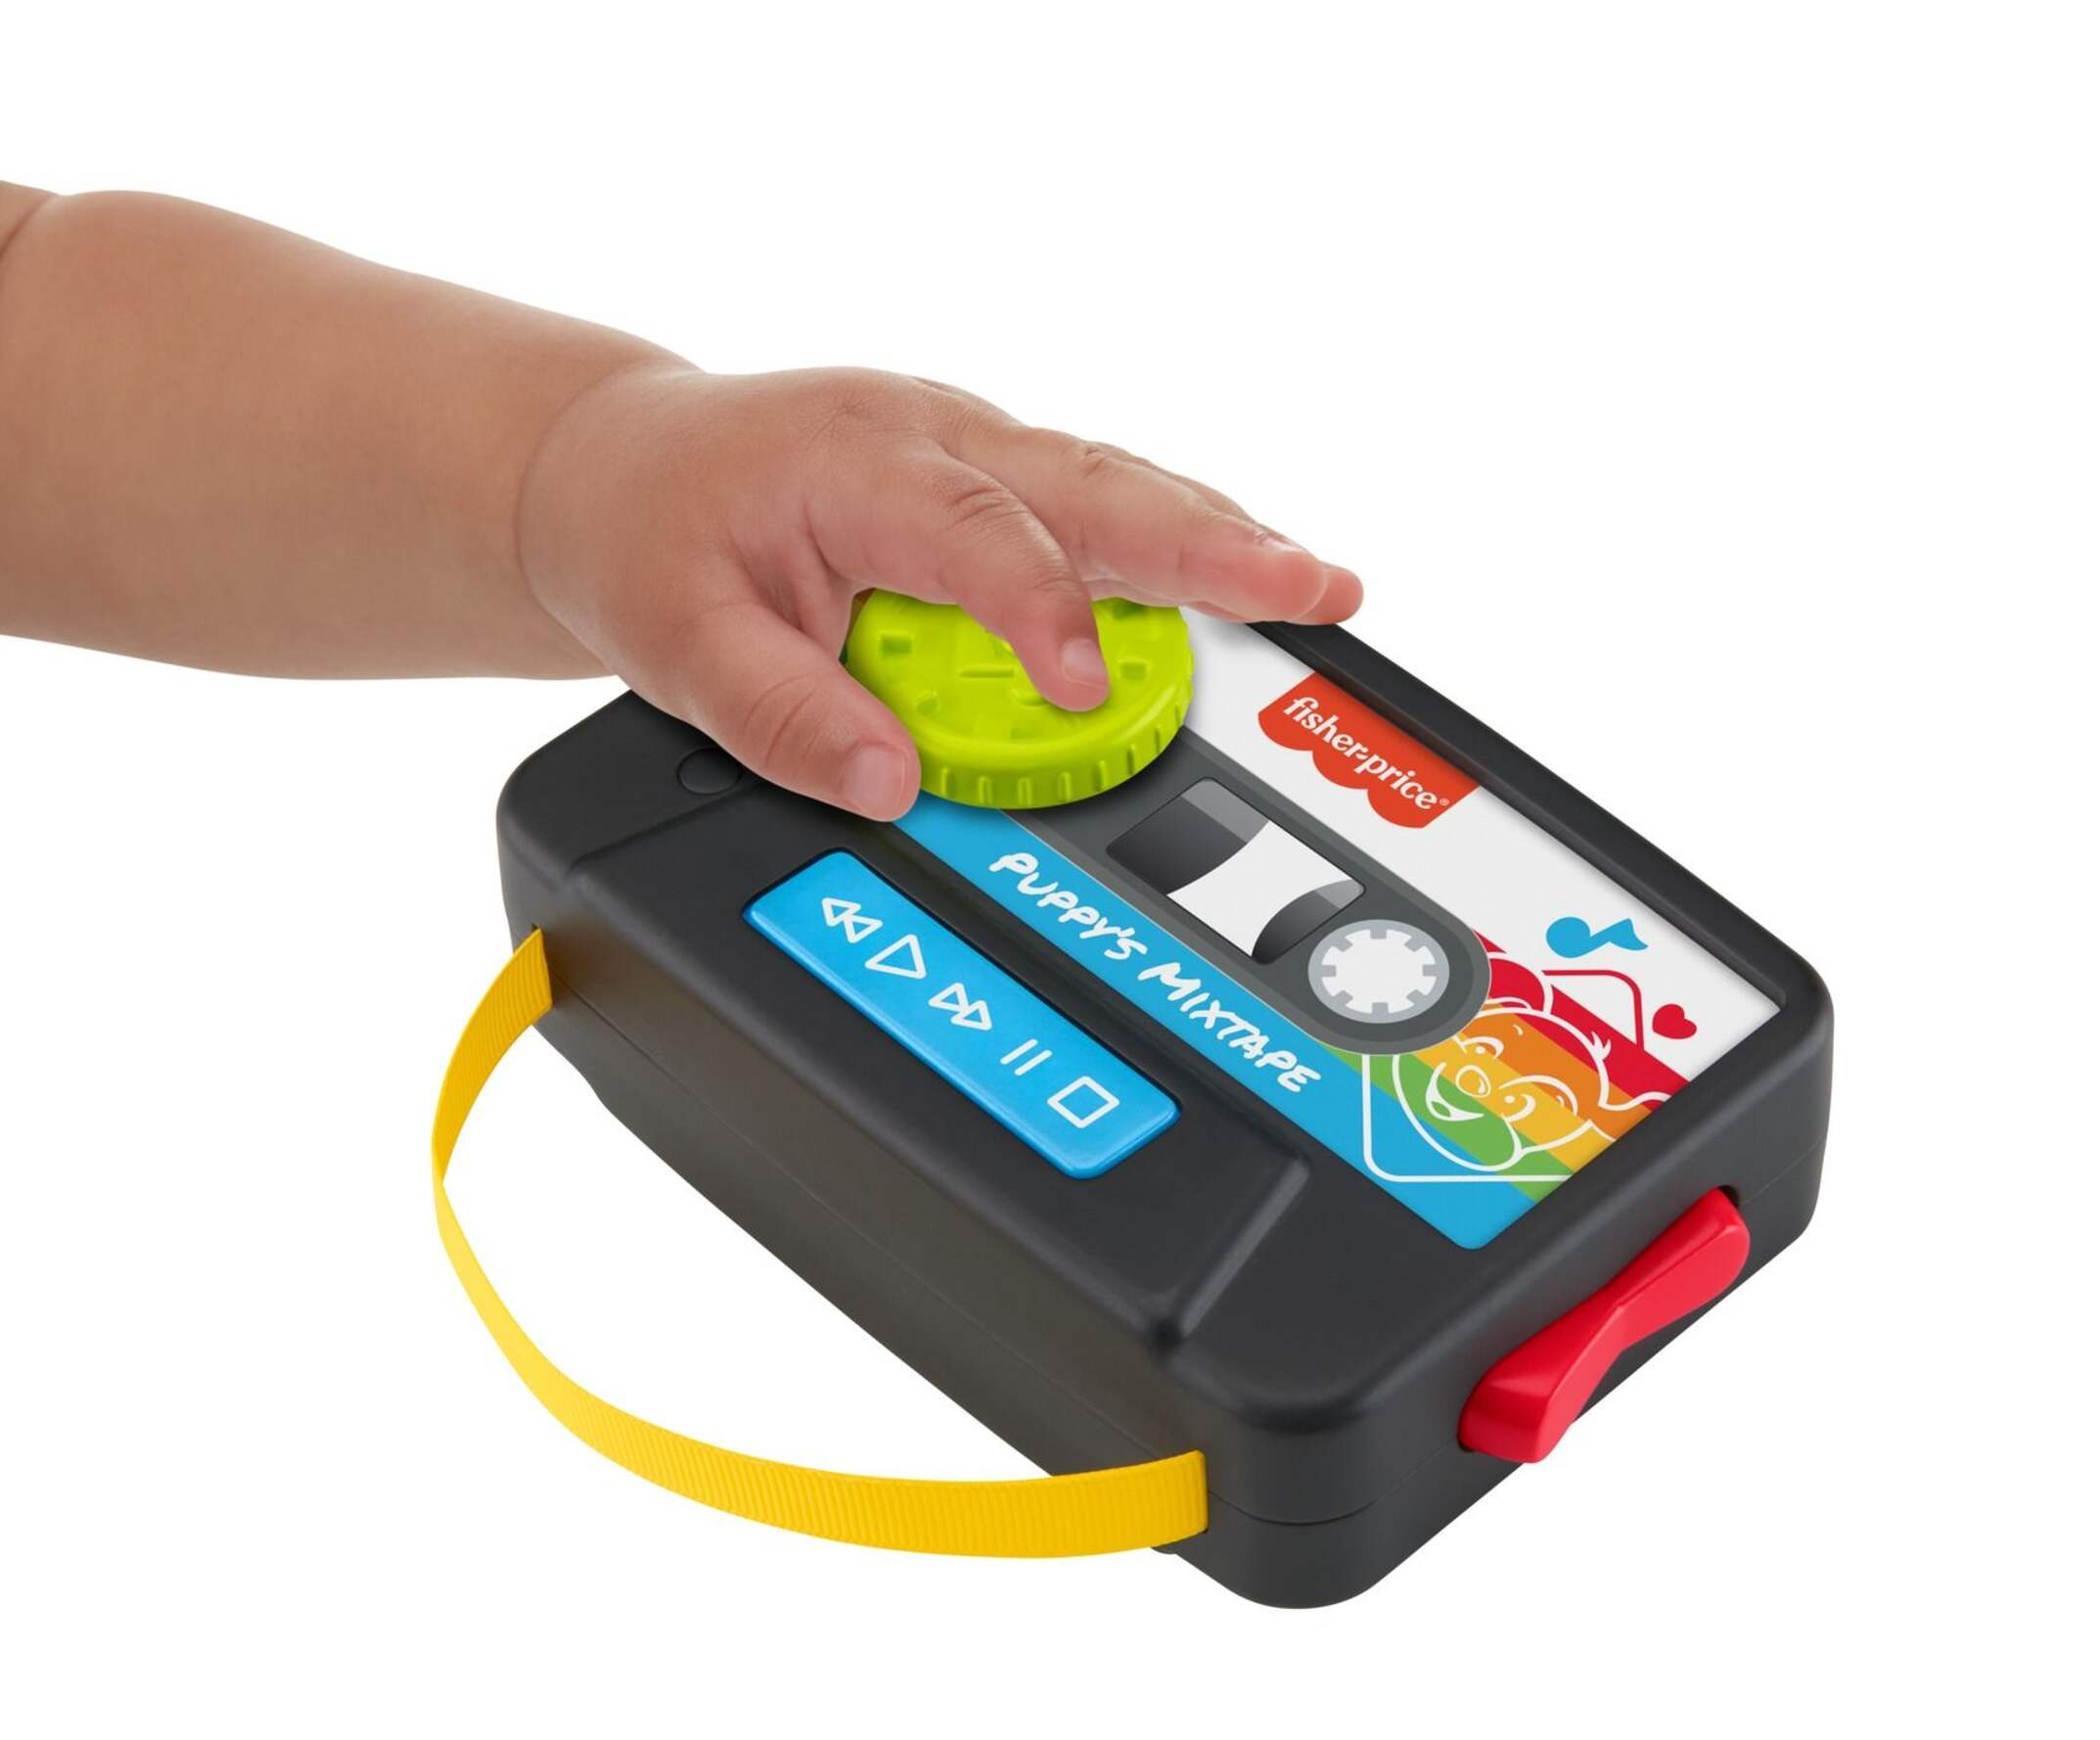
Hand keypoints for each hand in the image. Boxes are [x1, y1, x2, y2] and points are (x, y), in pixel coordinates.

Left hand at [516, 364, 1361, 817]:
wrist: (626, 461)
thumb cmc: (654, 531)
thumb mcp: (674, 640)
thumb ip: (780, 714)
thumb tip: (888, 785)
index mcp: (860, 462)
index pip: (976, 534)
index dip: (1043, 612)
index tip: (1087, 694)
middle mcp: (942, 441)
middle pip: (1099, 487)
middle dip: (1214, 543)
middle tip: (1314, 589)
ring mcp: (984, 453)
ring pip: (1122, 487)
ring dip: (1222, 538)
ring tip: (1320, 591)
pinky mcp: (1003, 481)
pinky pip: (1107, 507)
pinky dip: (1184, 541)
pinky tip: (1250, 585)